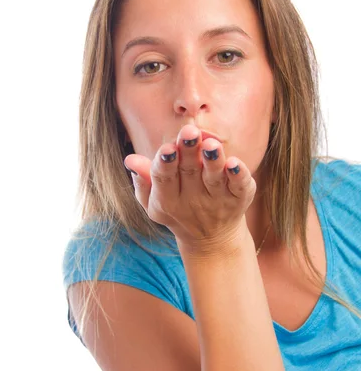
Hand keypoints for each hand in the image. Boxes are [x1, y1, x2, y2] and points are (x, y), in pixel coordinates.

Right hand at [124, 124, 255, 253]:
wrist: (211, 239)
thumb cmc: (176, 209)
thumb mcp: (152, 200)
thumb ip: (142, 180)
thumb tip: (129, 159)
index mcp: (167, 200)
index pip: (163, 178)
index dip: (165, 163)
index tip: (167, 148)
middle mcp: (192, 201)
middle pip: (189, 172)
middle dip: (189, 151)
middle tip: (190, 132)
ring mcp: (217, 200)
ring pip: (214, 178)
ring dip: (213, 161)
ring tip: (211, 144)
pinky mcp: (239, 199)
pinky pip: (240, 187)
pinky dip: (238, 175)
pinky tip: (235, 163)